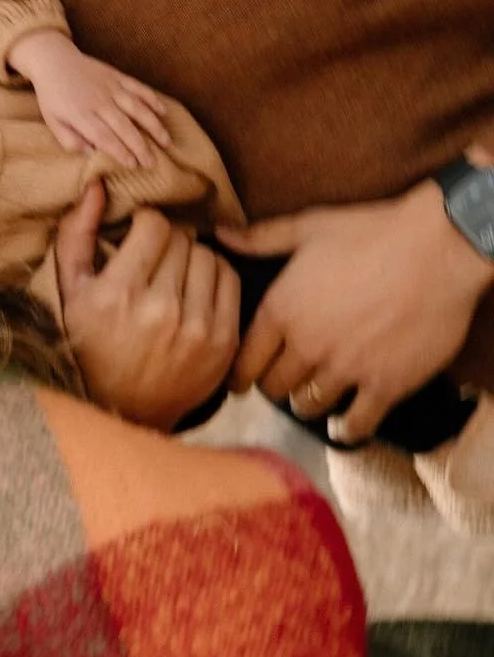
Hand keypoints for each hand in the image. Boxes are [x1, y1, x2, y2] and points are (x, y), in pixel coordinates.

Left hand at [9, 30, 170, 168]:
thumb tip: (91, 155)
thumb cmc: (53, 96)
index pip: (104, 137)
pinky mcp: (116, 76)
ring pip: (136, 108)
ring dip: (153, 126)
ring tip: (166, 142)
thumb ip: (69, 139)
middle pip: (124, 126)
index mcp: (80, 114)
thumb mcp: (52, 121)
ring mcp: (110, 87)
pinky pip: (138, 87)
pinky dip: (152, 98)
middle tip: (151, 163)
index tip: (133, 165)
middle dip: (140, 146)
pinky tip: (163, 112)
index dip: (120, 152)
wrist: (54, 60)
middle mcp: (98, 101)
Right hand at [56, 184, 240, 429]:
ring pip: (209, 257)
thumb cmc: (88, 343)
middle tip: (155, 259)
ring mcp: (197, 329)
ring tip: (174, 275)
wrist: (122, 409)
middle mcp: (161, 310)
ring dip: (192, 258)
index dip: (146, 225)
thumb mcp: (69, 290)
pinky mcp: (223, 344)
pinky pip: (230, 281)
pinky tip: (195, 289)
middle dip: (168, 242)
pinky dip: (214, 277)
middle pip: (183, 239)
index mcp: (119, 293)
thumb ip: (76, 232)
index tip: (139, 238)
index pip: (155, 225)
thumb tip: (98, 185)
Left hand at [225, 175, 493, 441]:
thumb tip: (220, 236)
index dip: (240, 373)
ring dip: (306, 404)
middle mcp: (307, 345)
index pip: (246, 357)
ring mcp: (346, 369)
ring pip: (309, 406)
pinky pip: (357, 423)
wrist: (436, 250)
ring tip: (309, 399)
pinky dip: (347, 429)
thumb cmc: (369, 233)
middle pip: (275, 386)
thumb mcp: (307, 228)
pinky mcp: (385, 386)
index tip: (239, 382)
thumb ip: (260, 238)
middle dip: (273, 387)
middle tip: (278, 384)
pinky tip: (344, 425)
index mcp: (282, 309)